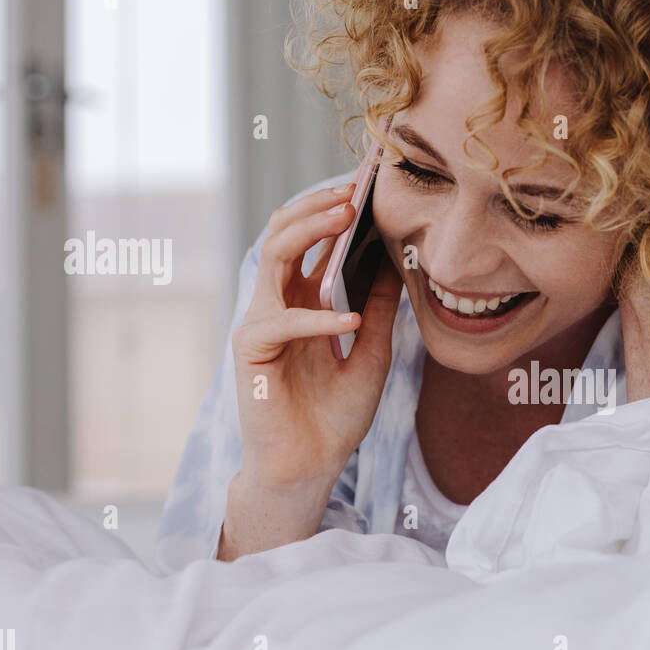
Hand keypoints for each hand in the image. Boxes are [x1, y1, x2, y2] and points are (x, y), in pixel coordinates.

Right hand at [219, 184, 403, 557]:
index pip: (314, 240)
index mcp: (305, 300)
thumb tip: (398, 260)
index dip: (338, 210)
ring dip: (309, 230)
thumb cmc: (336, 415)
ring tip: (346, 216)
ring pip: (274, 254)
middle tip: (356, 187)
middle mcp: (280, 302)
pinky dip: (317, 319)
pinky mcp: (251, 348)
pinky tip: (350, 322)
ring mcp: (262, 321)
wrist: (311, 466)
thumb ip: (379, 309)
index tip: (371, 183)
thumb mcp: (372, 354)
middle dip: (320, 205)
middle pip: (287, 232)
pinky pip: (282, 321)